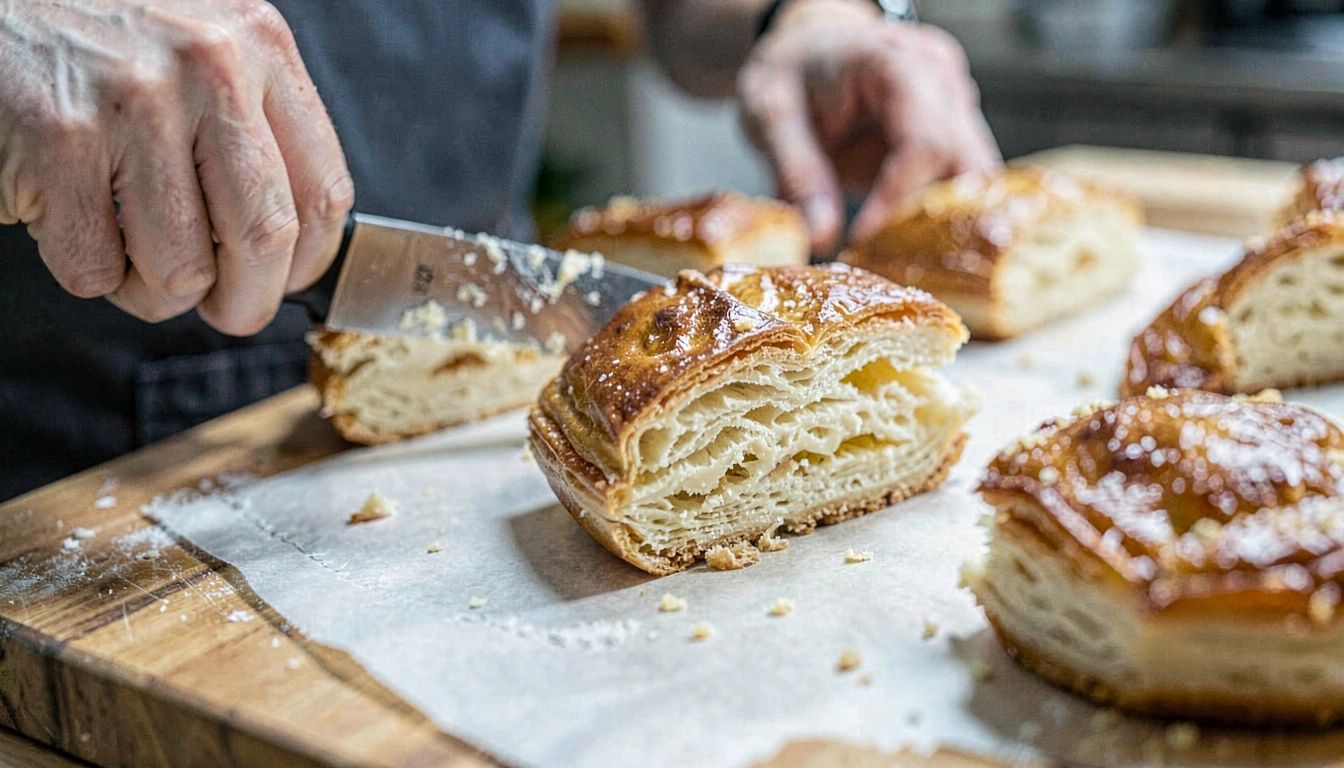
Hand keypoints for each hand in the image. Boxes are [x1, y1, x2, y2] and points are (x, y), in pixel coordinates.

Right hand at [0, 0, 353, 334]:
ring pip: (181, 269)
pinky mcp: (58, 140)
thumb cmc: (103, 41)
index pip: (323, 192)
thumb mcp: (205, 53)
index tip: (287, 281)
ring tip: (130, 249)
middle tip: (227, 310)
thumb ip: (256, 127)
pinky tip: (74, 219)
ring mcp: (133, 104)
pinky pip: (96, 267)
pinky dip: (89, 270)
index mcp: (258, 43)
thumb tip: (295, 248)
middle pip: (265, 239)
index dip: (310, 263)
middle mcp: (208, 66)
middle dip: (247, 301)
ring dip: (156, 290)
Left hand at [738, 0, 1000, 252]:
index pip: (926, 142)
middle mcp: (940, 77)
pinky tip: (899, 236)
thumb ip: (799, 174)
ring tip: (890, 250)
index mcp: (896, 63)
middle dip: (933, 220)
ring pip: (975, 177)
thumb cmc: (790, 70)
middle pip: (968, 163)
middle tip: (885, 257)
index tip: (861, 239)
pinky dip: (935, 213)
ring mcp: (954, 101)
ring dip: (938, 221)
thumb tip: (823, 238)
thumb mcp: (772, 116)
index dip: (900, 200)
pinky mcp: (953, 127)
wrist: (806, 43)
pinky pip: (959, 179)